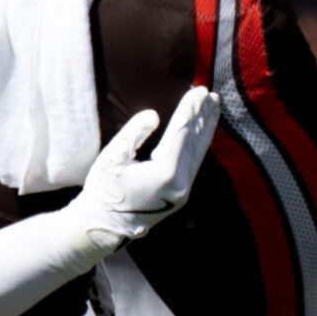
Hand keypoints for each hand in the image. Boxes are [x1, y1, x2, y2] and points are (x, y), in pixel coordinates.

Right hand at [62, 87, 218, 251]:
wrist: (103, 225)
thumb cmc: (103, 189)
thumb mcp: (112, 157)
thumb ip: (134, 133)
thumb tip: (155, 115)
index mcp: (165, 172)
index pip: (182, 132)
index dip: (191, 109)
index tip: (200, 90)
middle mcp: (180, 183)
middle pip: (196, 142)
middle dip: (204, 117)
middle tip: (213, 95)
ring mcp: (183, 191)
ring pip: (199, 153)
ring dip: (206, 129)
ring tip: (214, 109)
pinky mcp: (181, 195)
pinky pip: (195, 163)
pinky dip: (200, 145)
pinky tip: (202, 134)